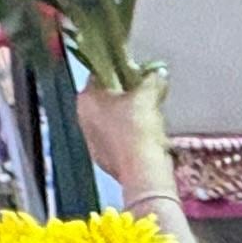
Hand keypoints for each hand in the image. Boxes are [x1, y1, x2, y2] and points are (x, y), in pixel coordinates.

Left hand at [74, 69, 173, 205]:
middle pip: (105, 99)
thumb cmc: (139, 127)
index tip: (138, 74)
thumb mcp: (148, 96)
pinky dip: (128, 137)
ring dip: (126, 118)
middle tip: (146, 96)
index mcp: (87, 98)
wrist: (142, 171)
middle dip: (125, 96)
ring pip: (110, 121)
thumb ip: (152, 80)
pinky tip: (144, 139)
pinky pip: (116, 141)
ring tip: (148, 119)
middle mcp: (82, 118)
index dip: (121, 71)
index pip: (100, 75)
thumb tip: (158, 72)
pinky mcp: (103, 160)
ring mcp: (91, 141)